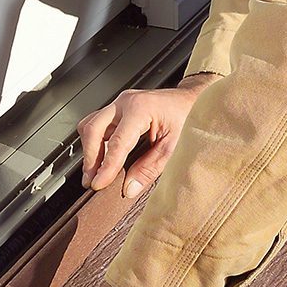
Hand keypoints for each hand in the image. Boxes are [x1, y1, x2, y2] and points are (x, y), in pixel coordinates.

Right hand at [77, 71, 218, 197]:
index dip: (105, 167)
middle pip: (93, 129)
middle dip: (90, 158)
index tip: (98, 184)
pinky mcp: (119, 108)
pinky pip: (98, 123)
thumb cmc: (190, 116)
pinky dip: (96, 141)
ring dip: (90, 149)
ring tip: (95, 172)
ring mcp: (121, 103)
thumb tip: (129, 188)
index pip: (117, 143)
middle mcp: (126, 102)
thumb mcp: (174, 147)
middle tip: (91, 180)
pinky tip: (102, 157)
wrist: (196, 99)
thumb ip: (150, 168)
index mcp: (141, 108)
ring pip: (91, 124)